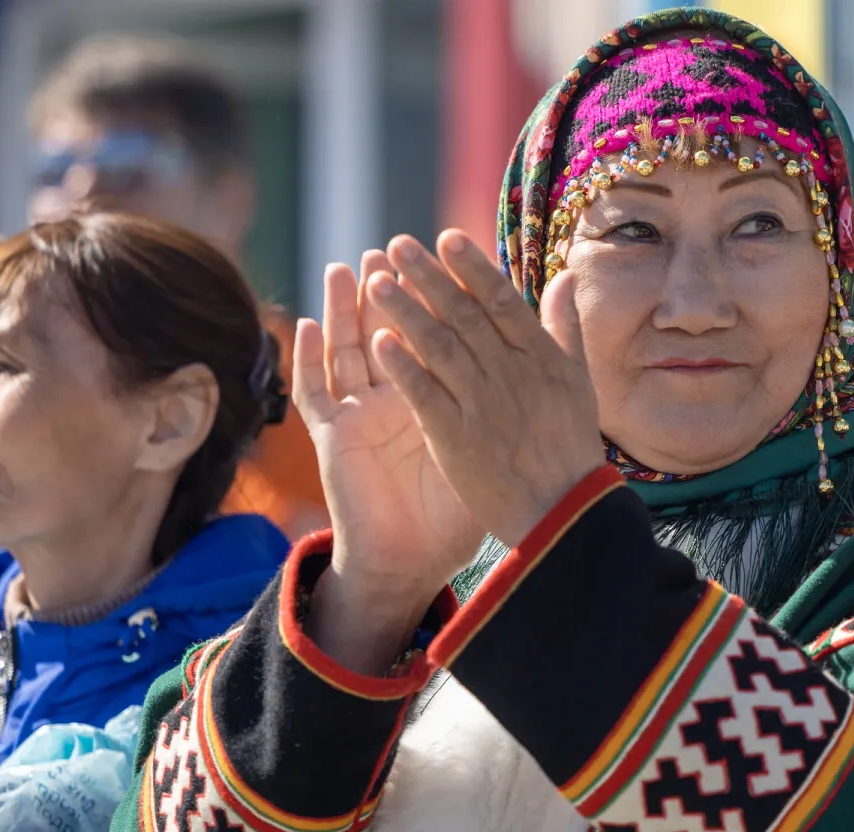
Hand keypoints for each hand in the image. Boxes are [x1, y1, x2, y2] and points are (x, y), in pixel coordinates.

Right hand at [294, 254, 483, 672]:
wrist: (413, 561)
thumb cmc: (454, 511)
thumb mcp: (490, 450)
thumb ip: (513, 400)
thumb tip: (549, 368)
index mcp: (435, 397)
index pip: (438, 337)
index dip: (442, 299)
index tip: (448, 258)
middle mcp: (392, 399)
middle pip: (390, 333)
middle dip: (394, 291)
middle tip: (393, 248)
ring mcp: (359, 415)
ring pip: (347, 350)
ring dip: (344, 309)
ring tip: (345, 269)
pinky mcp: (334, 438)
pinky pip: (314, 394)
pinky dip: (307, 359)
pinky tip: (305, 326)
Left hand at [366, 231, 605, 545]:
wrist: (561, 511)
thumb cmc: (570, 445)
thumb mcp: (577, 380)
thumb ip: (564, 326)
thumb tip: (563, 274)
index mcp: (540, 357)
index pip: (501, 301)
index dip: (471, 267)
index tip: (446, 238)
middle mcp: (510, 374)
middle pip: (463, 315)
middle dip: (428, 277)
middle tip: (397, 245)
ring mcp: (480, 405)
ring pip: (438, 347)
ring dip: (405, 311)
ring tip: (376, 281)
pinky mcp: (454, 438)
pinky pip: (424, 393)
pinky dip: (403, 366)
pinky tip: (379, 340)